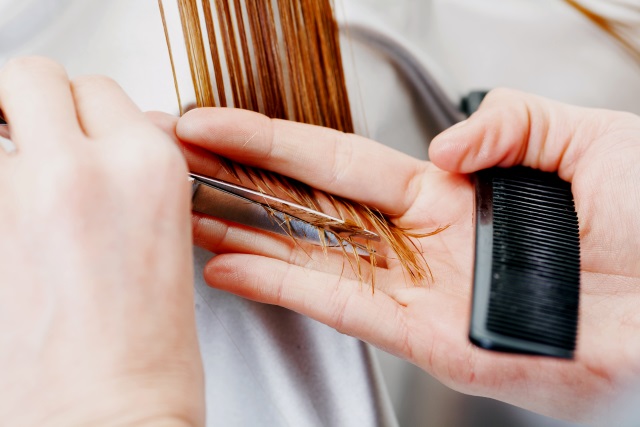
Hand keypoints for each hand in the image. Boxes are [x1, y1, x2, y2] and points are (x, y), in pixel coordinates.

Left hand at [0, 58, 202, 426]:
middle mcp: (80, 171)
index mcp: (148, 169)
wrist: (108, 420)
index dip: (92, 113)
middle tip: (38, 136)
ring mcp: (15, 201)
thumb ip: (139, 174)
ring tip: (23, 194)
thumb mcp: (167, 240)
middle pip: (34, 79)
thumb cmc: (149, 352)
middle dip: (35, 102)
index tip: (84, 132)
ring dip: (7, 148)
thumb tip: (123, 137)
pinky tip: (13, 231)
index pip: (102, 90)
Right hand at [174, 88, 639, 421]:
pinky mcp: (424, 337)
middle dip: (244, 185)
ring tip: (191, 218)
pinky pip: (339, 305)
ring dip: (247, 239)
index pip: (340, 160)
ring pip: (311, 260)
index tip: (222, 123)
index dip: (276, 140)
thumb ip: (506, 122)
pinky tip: (235, 271)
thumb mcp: (584, 138)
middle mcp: (422, 240)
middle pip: (310, 208)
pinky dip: (283, 288)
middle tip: (186, 166)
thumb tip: (442, 145)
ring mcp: (417, 290)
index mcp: (450, 189)